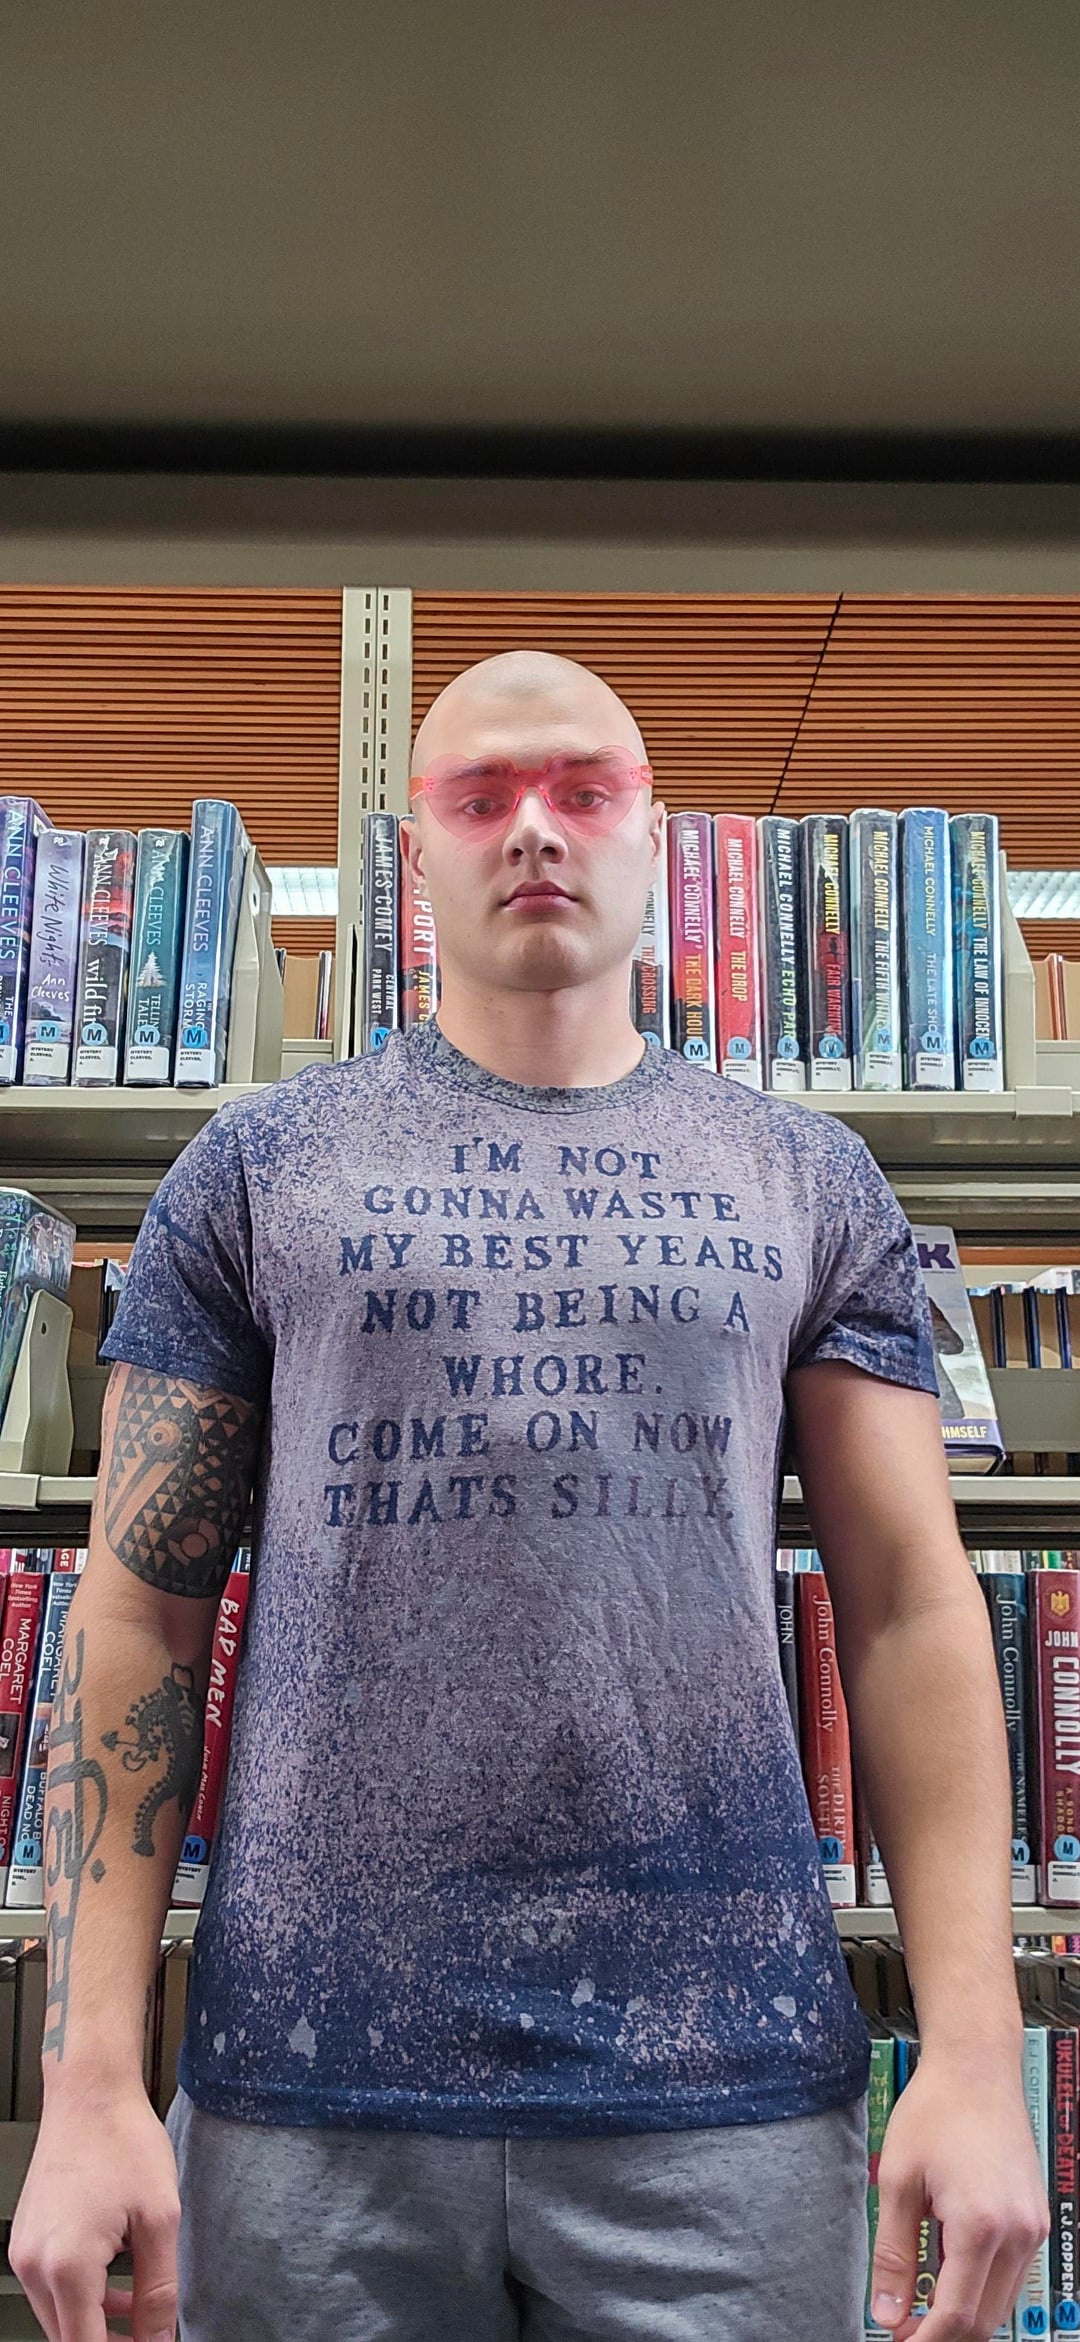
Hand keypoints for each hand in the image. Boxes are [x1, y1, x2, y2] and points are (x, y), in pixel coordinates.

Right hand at [9, 2082, 179, 2341]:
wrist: (89, 2092)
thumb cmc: (123, 2141)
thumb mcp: (159, 2219)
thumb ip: (159, 2292)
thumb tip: (160, 2341)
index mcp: (68, 2266)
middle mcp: (35, 2265)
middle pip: (67, 2338)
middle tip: (148, 2336)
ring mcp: (24, 2252)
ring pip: (57, 2317)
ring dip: (94, 2325)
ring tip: (138, 2316)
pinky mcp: (25, 2239)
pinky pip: (50, 2289)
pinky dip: (80, 2299)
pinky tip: (115, 2288)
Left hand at [869, 2046, 1048, 2340]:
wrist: (977, 2067)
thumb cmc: (936, 2111)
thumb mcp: (899, 2180)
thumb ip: (893, 2253)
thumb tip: (887, 2313)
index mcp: (981, 2227)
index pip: (957, 2316)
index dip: (925, 2341)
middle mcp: (1018, 2234)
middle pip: (985, 2319)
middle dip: (944, 2334)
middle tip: (902, 2327)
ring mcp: (1032, 2227)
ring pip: (1001, 2303)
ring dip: (964, 2314)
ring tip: (919, 2304)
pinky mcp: (1035, 2218)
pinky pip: (1011, 2275)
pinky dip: (981, 2287)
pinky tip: (947, 2272)